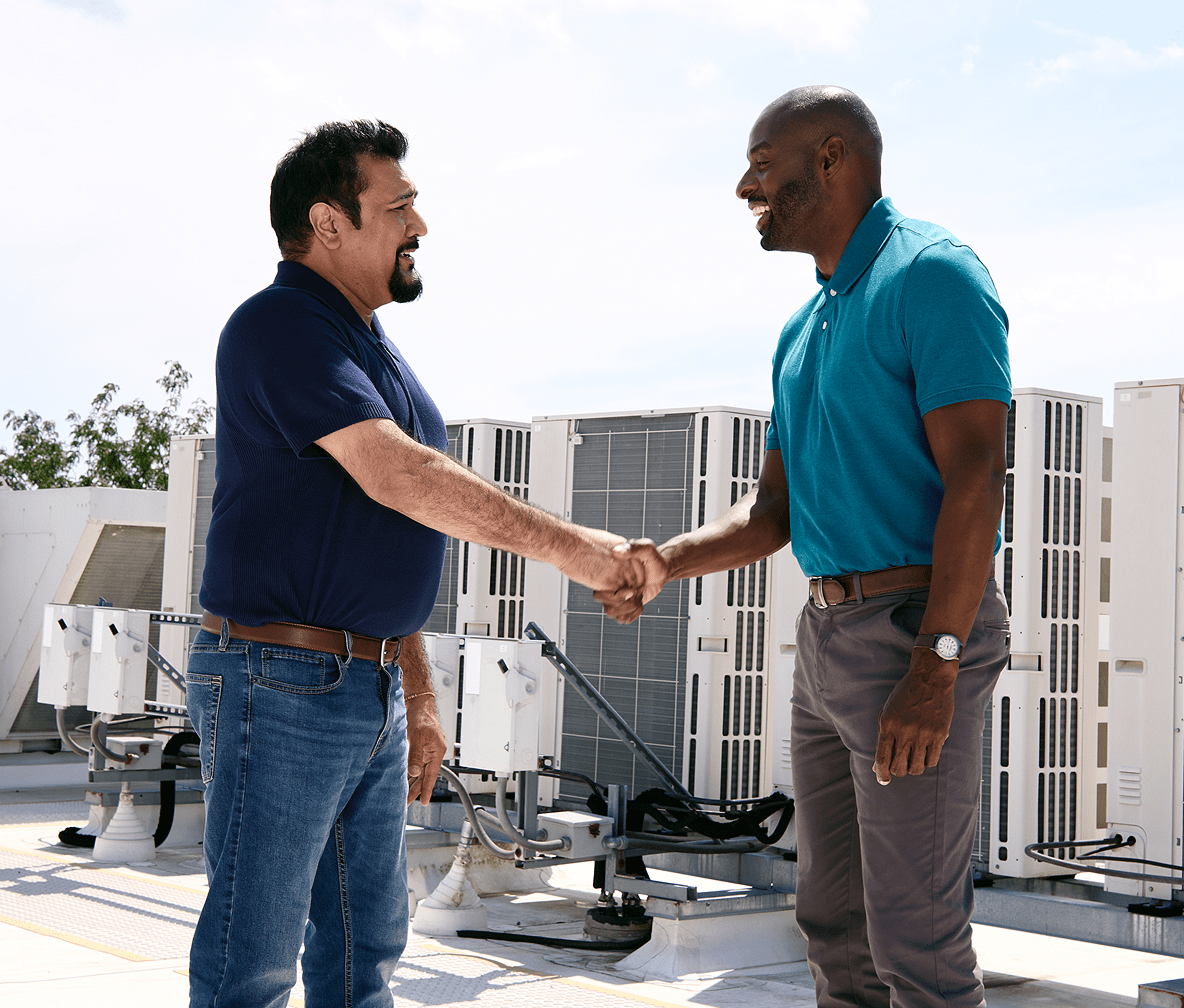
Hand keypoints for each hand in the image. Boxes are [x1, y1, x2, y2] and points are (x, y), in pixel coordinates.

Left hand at [406, 694, 447, 804]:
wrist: (417, 702)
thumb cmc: (421, 716)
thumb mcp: (417, 737)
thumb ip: (415, 756)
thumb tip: (414, 773)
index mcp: (437, 751)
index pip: (431, 775)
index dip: (426, 789)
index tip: (423, 802)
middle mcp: (432, 752)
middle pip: (424, 775)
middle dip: (416, 789)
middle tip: (406, 802)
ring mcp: (425, 749)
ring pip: (418, 770)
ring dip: (411, 781)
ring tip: (403, 794)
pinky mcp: (417, 746)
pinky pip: (414, 763)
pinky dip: (408, 771)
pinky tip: (402, 778)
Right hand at [593, 539, 669, 623]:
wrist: (662, 570)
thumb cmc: (653, 558)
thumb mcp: (647, 549)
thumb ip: (634, 547)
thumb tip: (616, 552)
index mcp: (609, 576)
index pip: (598, 595)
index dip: (614, 597)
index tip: (632, 590)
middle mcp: (610, 588)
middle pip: (607, 608)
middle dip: (624, 606)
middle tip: (637, 595)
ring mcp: (617, 598)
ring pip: (613, 614)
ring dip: (629, 610)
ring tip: (640, 600)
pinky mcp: (625, 605)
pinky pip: (622, 618)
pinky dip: (633, 615)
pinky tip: (641, 604)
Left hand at [872, 647, 957, 783]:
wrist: (930, 679)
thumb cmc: (905, 695)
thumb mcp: (887, 712)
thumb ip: (883, 738)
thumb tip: (877, 766)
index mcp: (888, 725)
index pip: (882, 758)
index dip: (881, 773)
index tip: (882, 780)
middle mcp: (905, 731)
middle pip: (899, 767)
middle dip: (897, 771)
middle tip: (899, 766)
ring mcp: (923, 734)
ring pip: (916, 768)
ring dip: (912, 768)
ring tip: (912, 759)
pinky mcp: (939, 734)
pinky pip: (932, 761)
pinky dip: (927, 761)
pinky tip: (925, 753)